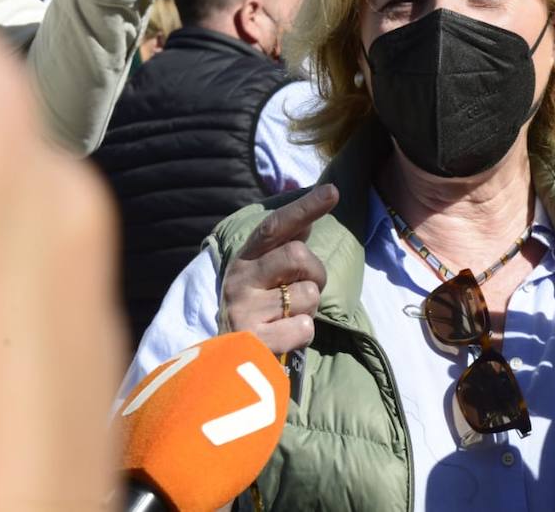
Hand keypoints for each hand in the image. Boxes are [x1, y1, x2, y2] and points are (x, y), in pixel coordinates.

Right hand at [221, 185, 338, 354]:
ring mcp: (244, 310)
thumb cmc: (256, 309)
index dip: (304, 207)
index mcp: (245, 258)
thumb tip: (310, 213)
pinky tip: (283, 337)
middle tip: (305, 288)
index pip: (276, 226)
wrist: (222, 362)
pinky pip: (304, 328)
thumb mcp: (262, 274)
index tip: (332, 191)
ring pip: (308, 296)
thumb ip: (285, 245)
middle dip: (316, 273)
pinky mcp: (253, 342)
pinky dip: (302, 334)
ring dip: (309, 309)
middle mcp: (239, 280)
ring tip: (287, 317)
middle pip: (299, 256)